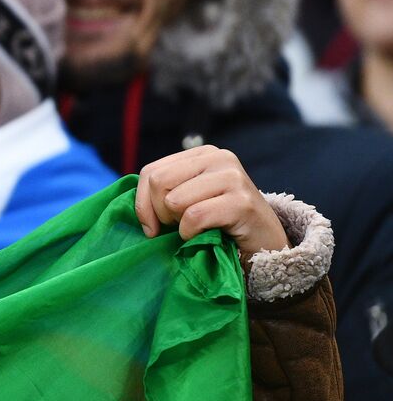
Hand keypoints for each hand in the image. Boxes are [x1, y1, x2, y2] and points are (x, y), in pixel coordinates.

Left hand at [135, 146, 288, 266]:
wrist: (264, 246)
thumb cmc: (219, 225)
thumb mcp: (190, 199)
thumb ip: (164, 191)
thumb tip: (135, 204)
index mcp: (202, 154)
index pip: (150, 172)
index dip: (142, 203)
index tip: (150, 226)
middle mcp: (219, 158)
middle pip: (158, 182)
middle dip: (159, 213)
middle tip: (175, 228)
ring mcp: (233, 177)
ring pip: (174, 200)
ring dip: (178, 224)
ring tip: (196, 229)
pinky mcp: (242, 202)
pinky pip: (194, 218)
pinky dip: (191, 234)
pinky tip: (204, 236)